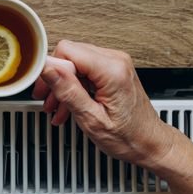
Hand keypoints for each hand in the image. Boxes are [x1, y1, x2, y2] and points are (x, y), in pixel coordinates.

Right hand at [33, 40, 171, 165]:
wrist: (150, 143)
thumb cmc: (129, 136)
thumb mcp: (91, 118)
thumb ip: (68, 90)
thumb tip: (48, 69)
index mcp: (111, 70)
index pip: (67, 50)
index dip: (51, 68)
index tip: (42, 87)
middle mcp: (115, 60)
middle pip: (69, 54)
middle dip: (54, 78)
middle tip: (45, 98)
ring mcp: (115, 63)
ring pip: (74, 62)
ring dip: (62, 84)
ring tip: (56, 106)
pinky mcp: (112, 69)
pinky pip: (84, 69)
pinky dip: (73, 86)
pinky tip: (68, 105)